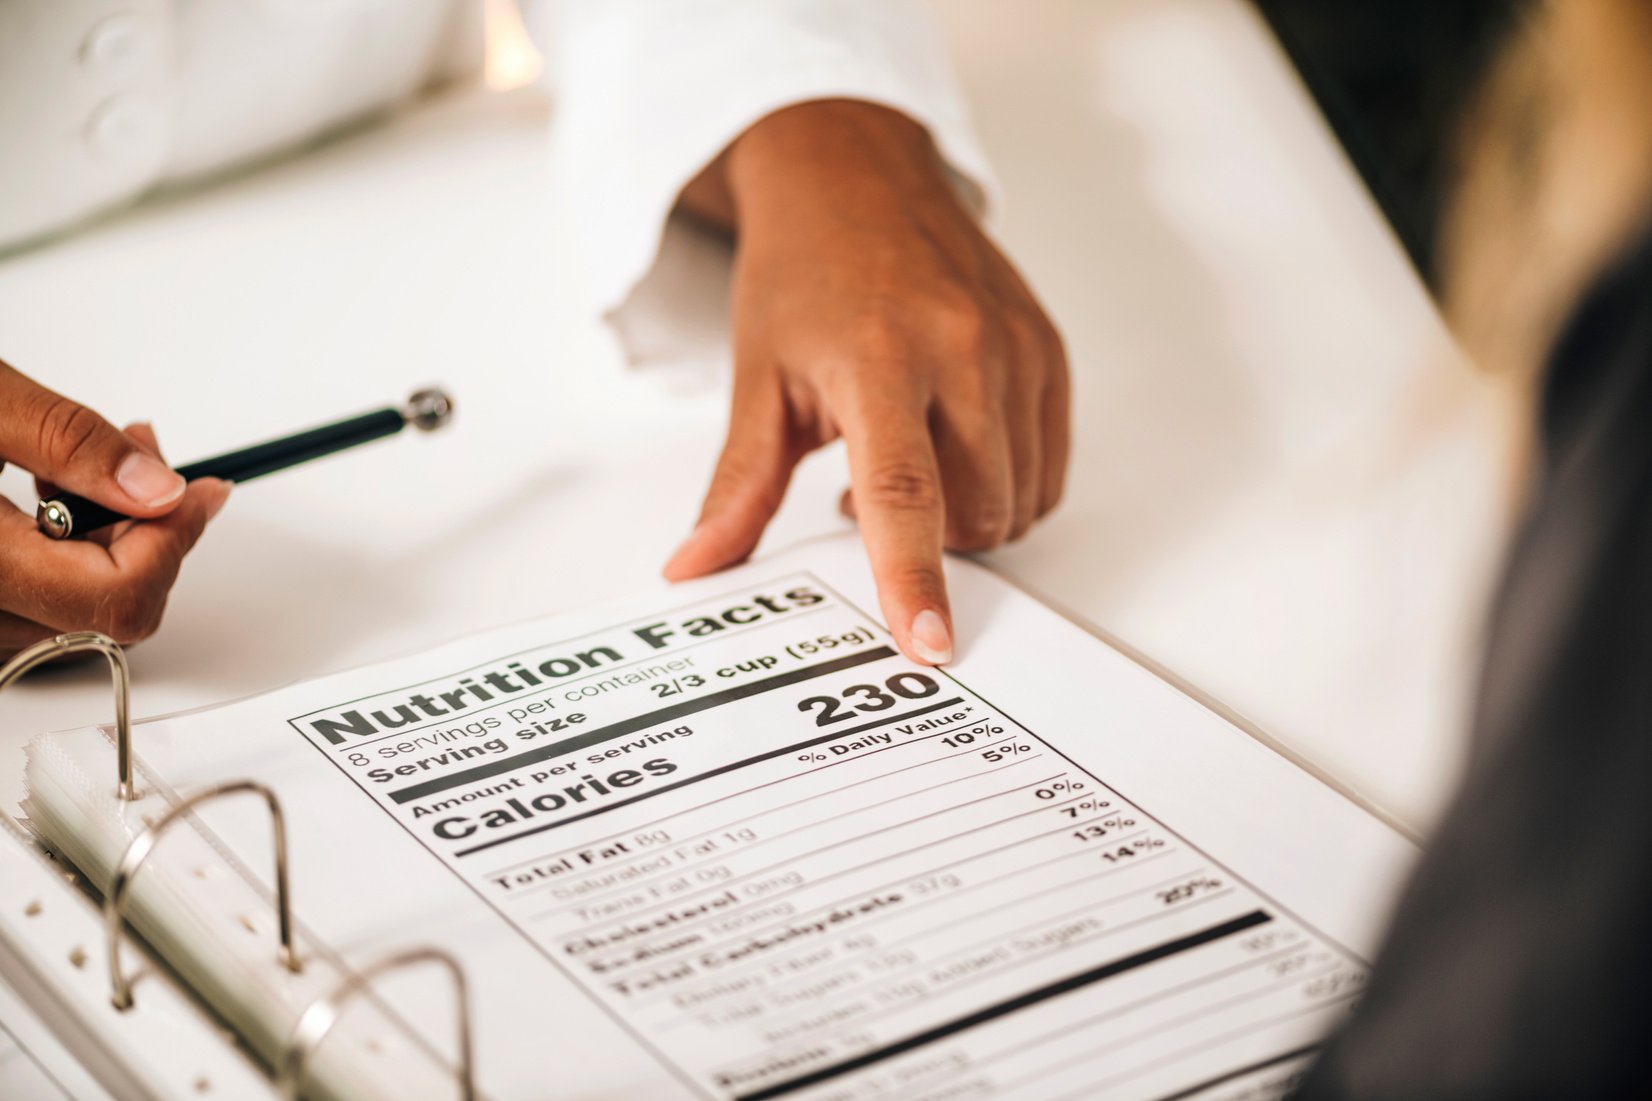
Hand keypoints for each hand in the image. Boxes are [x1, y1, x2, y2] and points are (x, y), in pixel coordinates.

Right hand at [0, 360, 229, 660]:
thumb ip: (70, 443)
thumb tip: (158, 489)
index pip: (114, 599)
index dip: (172, 539)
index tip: (199, 488)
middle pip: (103, 614)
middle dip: (143, 531)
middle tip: (144, 452)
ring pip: (71, 617)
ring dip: (103, 540)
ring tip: (84, 464)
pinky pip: (31, 614)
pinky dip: (59, 557)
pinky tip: (48, 498)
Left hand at [665, 100, 1068, 664]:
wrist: (856, 176)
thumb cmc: (804, 272)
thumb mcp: (758, 378)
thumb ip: (739, 486)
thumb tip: (695, 566)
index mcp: (881, 358)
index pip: (906, 492)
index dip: (914, 576)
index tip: (927, 644)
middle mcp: (964, 349)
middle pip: (976, 511)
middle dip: (930, 541)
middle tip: (863, 493)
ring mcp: (1017, 348)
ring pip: (1021, 499)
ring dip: (968, 515)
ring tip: (909, 460)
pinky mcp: (1048, 350)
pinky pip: (1049, 468)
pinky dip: (1007, 486)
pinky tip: (955, 448)